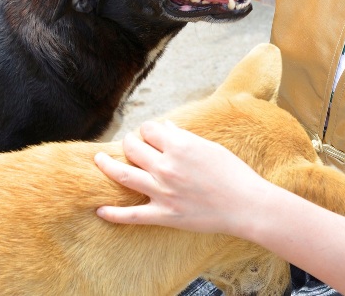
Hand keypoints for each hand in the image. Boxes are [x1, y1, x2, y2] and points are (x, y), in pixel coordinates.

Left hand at [94, 120, 272, 235]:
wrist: (246, 205)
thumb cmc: (233, 173)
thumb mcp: (210, 147)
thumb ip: (184, 137)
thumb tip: (165, 128)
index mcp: (180, 145)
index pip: (149, 129)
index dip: (148, 130)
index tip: (150, 134)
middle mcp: (166, 166)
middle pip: (133, 147)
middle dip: (129, 143)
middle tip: (131, 145)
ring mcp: (162, 191)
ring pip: (123, 175)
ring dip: (107, 166)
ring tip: (99, 161)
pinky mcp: (163, 215)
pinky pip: (131, 215)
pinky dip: (113, 214)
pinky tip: (100, 210)